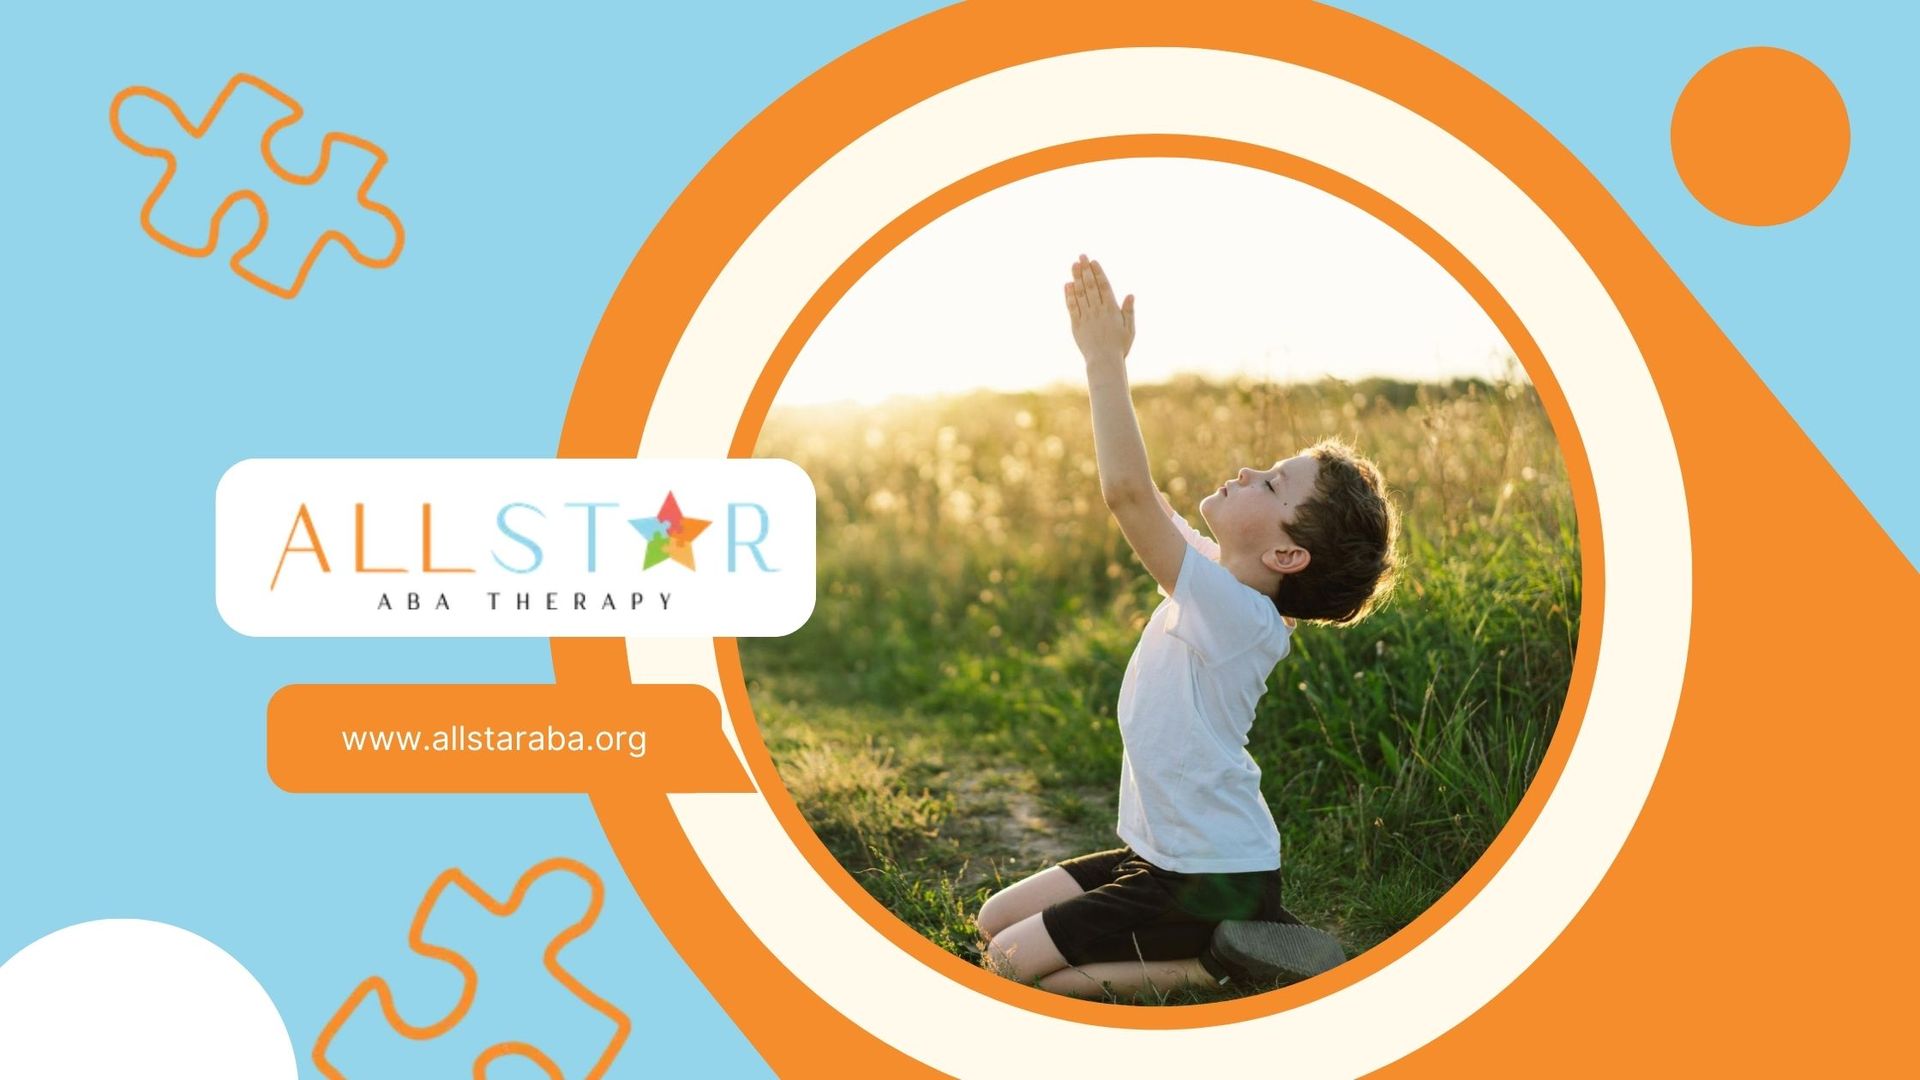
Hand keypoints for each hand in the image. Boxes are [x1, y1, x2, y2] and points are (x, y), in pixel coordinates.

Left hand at [1064, 254, 1134, 368]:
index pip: (1104, 286)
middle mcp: (1098, 310)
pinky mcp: (1076, 324)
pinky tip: (1067, 285)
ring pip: (1081, 293)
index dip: (1098, 272)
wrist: (1104, 361)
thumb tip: (1130, 294)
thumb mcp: (1129, 329)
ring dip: (1076, 278)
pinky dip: (1069, 295)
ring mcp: (1086, 316)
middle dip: (1086, 270)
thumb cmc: (1119, 347)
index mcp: (1112, 309)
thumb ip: (1129, 311)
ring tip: (1073, 265)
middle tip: (1081, 256)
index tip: (1093, 261)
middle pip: (1091, 286)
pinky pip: (1072, 307)